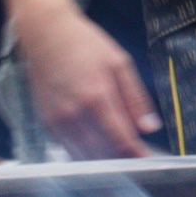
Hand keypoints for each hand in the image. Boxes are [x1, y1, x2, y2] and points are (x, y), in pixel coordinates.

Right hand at [14, 1, 157, 158]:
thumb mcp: (120, 64)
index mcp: (97, 97)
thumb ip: (136, 99)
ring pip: (84, 156)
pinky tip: (97, 148)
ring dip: (103, 162)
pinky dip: (85, 153)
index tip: (147, 160)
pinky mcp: (47, 122)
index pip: (121, 140)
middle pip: (103, 154)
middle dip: (121, 161)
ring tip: (119, 160)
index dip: (136, 154)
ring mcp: (57, 120)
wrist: (45, 34)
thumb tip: (150, 128)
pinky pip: (68, 148)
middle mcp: (74, 113)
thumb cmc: (86, 45)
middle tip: (135, 162)